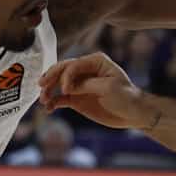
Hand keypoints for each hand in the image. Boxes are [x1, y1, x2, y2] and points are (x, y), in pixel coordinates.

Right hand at [39, 53, 154, 129]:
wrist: (134, 114)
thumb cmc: (126, 97)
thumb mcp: (109, 88)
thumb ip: (86, 85)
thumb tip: (66, 88)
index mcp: (95, 61)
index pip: (74, 64)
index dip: (66, 76)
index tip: (67, 91)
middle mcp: (85, 70)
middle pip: (62, 71)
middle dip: (50, 78)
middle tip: (41, 87)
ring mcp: (79, 85)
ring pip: (58, 84)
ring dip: (49, 91)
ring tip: (43, 101)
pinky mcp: (77, 99)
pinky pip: (60, 99)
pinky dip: (53, 102)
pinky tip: (48, 109)